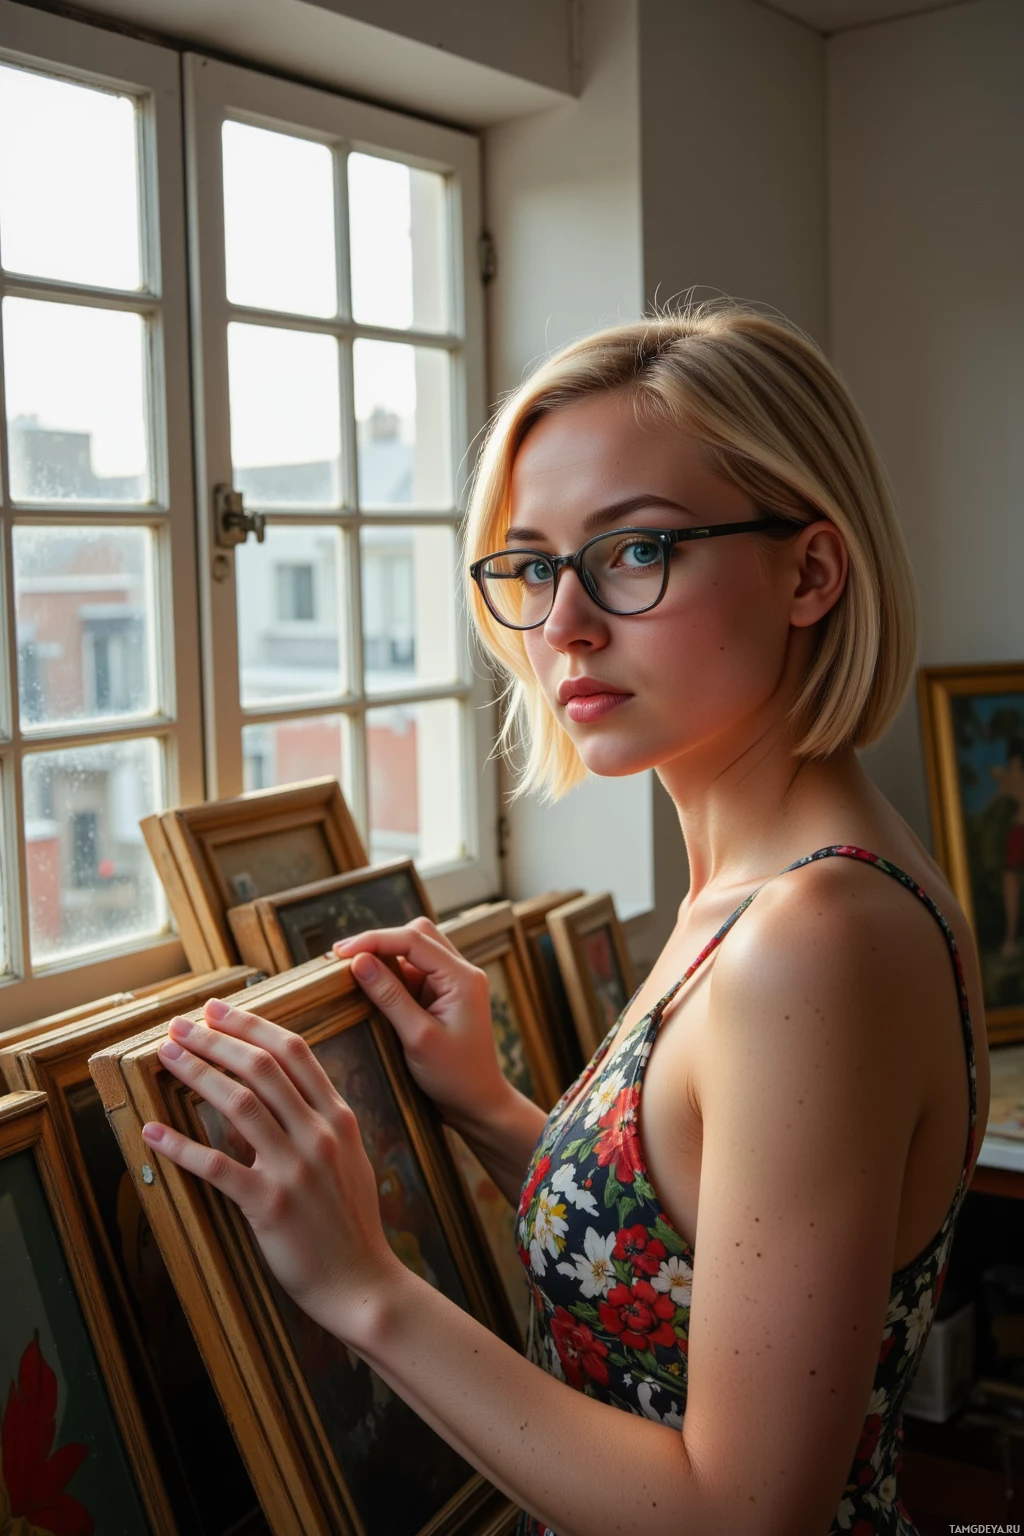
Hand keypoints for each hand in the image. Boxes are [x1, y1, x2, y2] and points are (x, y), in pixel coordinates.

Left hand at [141, 998, 400, 1339]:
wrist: (361, 1281)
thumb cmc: (350, 1221)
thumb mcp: (348, 1157)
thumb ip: (318, 1121)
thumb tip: (278, 1092)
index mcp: (339, 1116)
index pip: (293, 1051)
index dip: (251, 1025)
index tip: (218, 1011)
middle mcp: (319, 1134)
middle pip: (261, 1067)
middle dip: (216, 1039)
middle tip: (181, 1025)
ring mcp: (295, 1169)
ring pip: (239, 1104)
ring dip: (197, 1073)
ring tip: (167, 1057)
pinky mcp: (269, 1205)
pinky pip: (217, 1166)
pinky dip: (180, 1146)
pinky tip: (153, 1131)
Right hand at [333, 918, 511, 1133]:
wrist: (478, 1104)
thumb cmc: (454, 1076)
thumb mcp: (418, 1037)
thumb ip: (389, 996)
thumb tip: (358, 962)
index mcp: (462, 977)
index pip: (414, 940)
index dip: (374, 940)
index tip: (339, 952)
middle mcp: (461, 972)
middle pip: (417, 935)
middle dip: (380, 942)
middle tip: (343, 959)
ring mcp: (453, 982)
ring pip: (415, 950)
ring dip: (385, 957)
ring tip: (352, 972)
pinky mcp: (443, 995)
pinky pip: (415, 971)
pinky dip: (392, 974)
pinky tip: (371, 986)